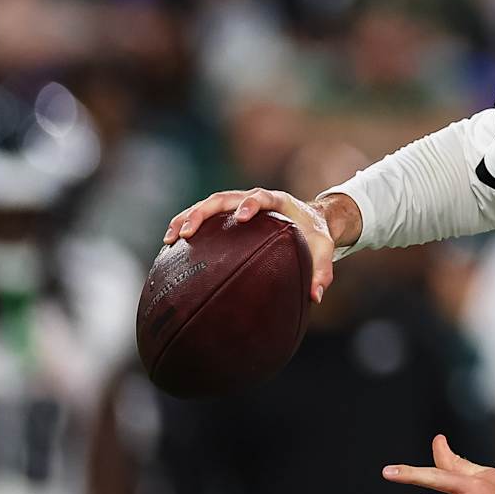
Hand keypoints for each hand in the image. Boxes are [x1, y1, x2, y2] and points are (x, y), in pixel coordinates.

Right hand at [162, 187, 344, 302]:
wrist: (311, 219)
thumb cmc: (316, 234)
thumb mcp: (324, 249)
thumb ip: (322, 270)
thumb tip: (316, 297)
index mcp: (277, 201)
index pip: (260, 196)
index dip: (249, 204)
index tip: (240, 217)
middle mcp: (252, 199)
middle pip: (222, 198)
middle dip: (202, 212)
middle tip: (186, 232)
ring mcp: (237, 205)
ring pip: (207, 205)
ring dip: (186, 218)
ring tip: (169, 239)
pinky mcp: (228, 216)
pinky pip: (206, 219)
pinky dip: (187, 226)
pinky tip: (171, 247)